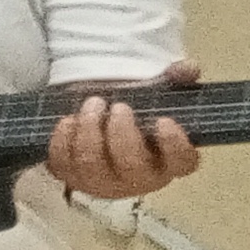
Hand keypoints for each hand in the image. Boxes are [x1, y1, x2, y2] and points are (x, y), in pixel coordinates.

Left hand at [47, 61, 202, 199]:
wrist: (100, 133)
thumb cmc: (138, 118)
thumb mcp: (158, 97)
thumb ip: (176, 80)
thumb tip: (187, 68)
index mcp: (168, 161)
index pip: (182, 162)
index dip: (175, 145)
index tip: (163, 120)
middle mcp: (138, 179)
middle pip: (132, 165)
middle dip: (122, 133)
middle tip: (119, 106)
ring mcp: (102, 182)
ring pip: (92, 163)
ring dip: (90, 129)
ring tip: (93, 104)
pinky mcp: (71, 177)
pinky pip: (62, 161)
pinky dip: (64, 137)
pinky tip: (70, 120)